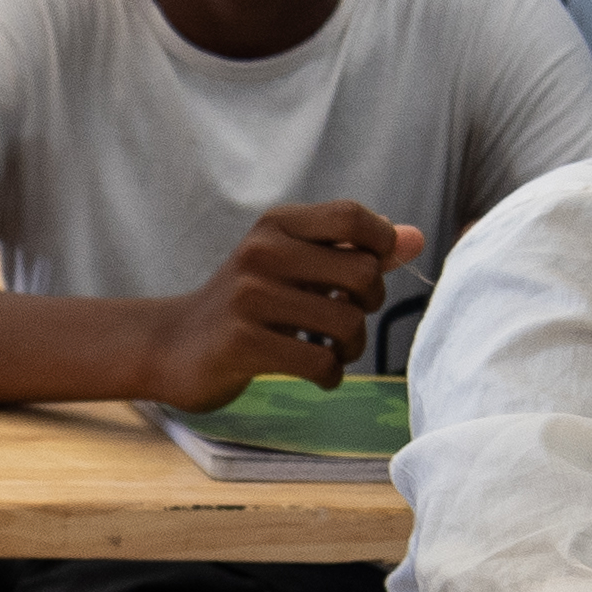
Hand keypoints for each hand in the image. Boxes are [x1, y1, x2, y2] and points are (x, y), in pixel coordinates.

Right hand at [135, 197, 413, 407]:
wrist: (176, 344)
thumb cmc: (249, 303)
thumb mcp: (295, 266)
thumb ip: (354, 251)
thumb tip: (415, 237)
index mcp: (277, 224)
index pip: (352, 216)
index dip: (381, 244)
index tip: (369, 273)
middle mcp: (262, 252)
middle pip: (363, 272)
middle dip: (369, 306)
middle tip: (347, 320)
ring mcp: (250, 297)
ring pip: (347, 323)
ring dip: (351, 349)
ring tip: (331, 351)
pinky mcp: (243, 342)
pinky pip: (320, 361)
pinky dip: (330, 375)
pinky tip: (317, 373)